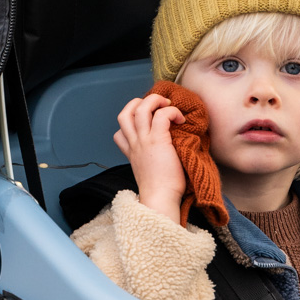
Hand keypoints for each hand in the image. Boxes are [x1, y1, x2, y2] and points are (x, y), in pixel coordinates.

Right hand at [114, 94, 185, 223]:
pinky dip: (172, 112)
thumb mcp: (148, 173)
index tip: (147, 124)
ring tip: (169, 105)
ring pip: (140, 108)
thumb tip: (166, 152)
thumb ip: (150, 160)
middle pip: (125, 113)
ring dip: (155, 100)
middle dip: (139, 102)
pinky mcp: (158, 140)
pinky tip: (181, 119)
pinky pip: (162, 115)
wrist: (160, 199)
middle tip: (158, 107)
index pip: (119, 133)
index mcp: (132, 153)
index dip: (131, 123)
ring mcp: (144, 141)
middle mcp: (135, 144)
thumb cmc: (161, 190)